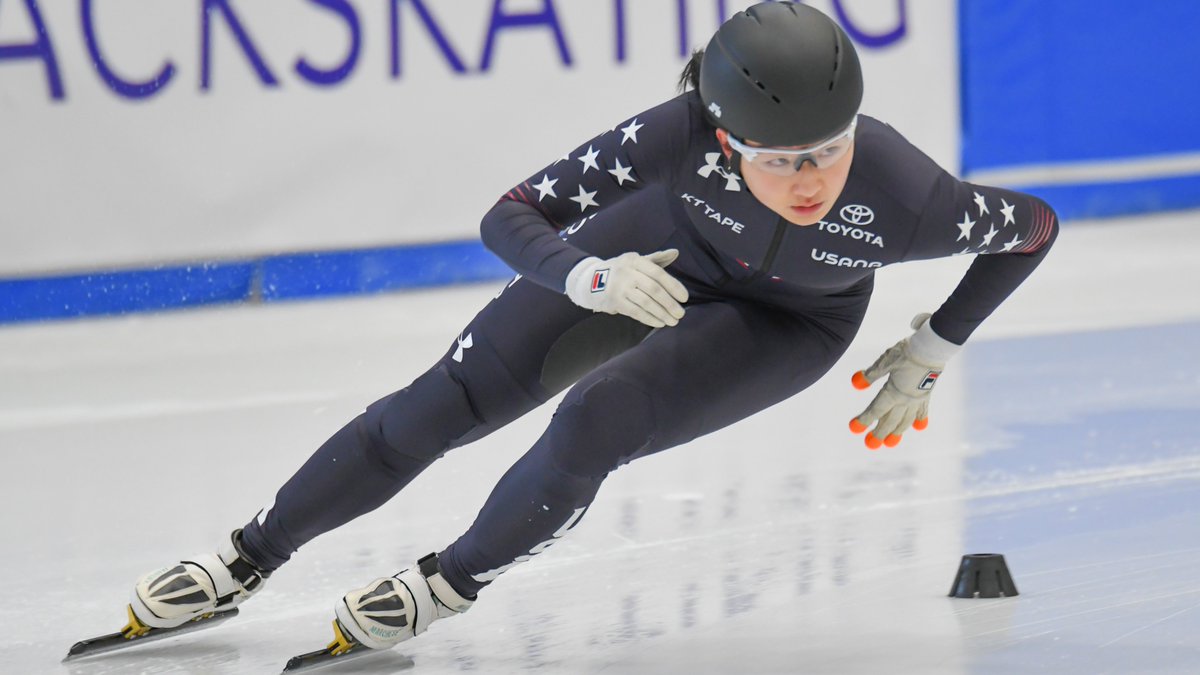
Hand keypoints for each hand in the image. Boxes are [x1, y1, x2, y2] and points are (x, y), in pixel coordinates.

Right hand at [565, 250, 688, 327]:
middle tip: (681, 314)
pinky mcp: (614, 302)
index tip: (685, 298)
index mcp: (635, 260)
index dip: (673, 286)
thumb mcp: (636, 261)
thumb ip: (657, 258)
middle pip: (653, 289)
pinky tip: (660, 323)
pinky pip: (635, 312)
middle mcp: (627, 272)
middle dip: (669, 303)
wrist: (591, 280)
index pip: (658, 273)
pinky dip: (649, 318)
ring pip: (645, 303)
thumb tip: (676, 252)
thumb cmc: (622, 270)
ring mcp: (619, 288)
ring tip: (673, 321)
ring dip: (662, 313)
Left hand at [849, 313, 959, 448]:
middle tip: (870, 444)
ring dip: (897, 432)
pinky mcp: (927, 394)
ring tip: (890, 442)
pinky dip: (919, 420)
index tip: (854, 428)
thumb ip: (871, 374)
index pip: (875, 410)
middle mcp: (906, 400)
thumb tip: (856, 383)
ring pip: (906, 420)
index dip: (864, 420)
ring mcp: (918, 399)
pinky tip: (919, 427)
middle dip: (879, 433)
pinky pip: (922, 411)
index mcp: (893, 392)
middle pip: (890, 420)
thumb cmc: (906, 352)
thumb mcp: (885, 361)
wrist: (933, 347)